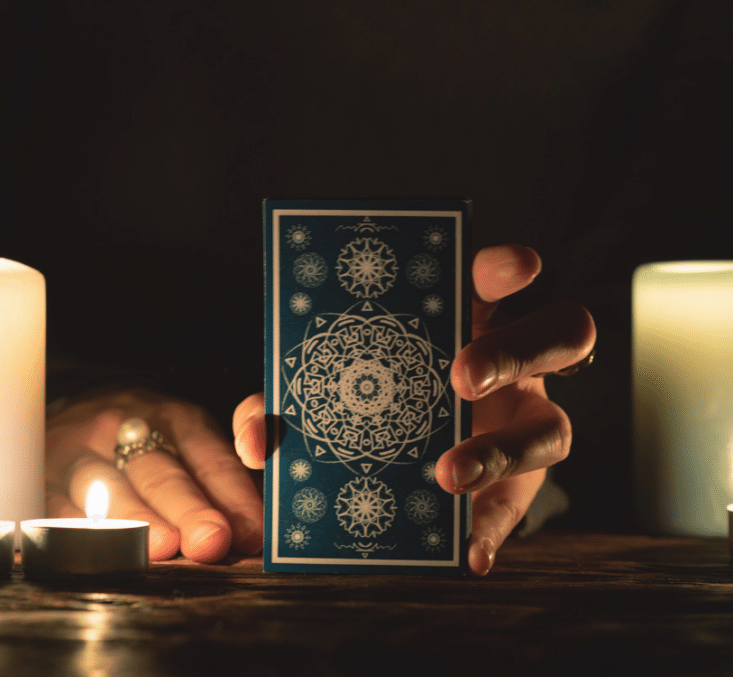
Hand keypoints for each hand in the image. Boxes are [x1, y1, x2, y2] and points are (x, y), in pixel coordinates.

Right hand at [46, 388, 262, 562]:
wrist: (79, 408)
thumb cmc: (152, 435)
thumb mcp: (193, 433)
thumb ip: (234, 466)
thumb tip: (260, 525)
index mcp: (175, 417)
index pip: (208, 454)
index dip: (232, 492)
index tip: (253, 529)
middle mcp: (127, 428)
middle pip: (160, 471)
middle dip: (188, 507)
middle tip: (212, 541)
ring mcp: (82, 452)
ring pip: (107, 487)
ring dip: (136, 520)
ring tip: (161, 548)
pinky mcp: (42, 478)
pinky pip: (55, 507)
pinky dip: (76, 533)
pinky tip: (97, 555)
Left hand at [234, 244, 595, 575]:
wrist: (397, 465)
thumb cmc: (362, 404)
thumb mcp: (322, 392)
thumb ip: (284, 403)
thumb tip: (258, 438)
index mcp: (467, 318)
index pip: (500, 278)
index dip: (508, 267)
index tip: (514, 266)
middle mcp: (511, 364)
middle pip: (560, 336)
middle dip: (514, 350)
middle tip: (461, 376)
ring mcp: (524, 424)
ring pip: (555, 428)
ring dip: (502, 451)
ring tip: (449, 476)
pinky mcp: (519, 486)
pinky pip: (520, 509)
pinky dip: (492, 528)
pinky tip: (466, 552)